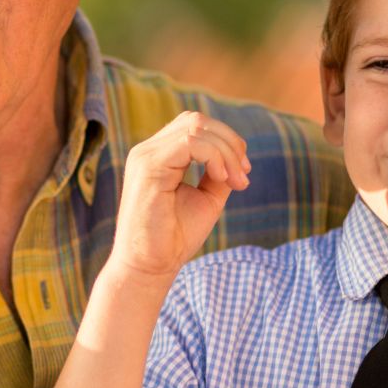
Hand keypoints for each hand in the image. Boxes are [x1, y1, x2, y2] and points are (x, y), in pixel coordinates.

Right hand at [106, 112, 249, 284]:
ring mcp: (145, 156)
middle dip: (230, 143)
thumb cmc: (174, 238)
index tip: (243, 175)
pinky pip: (190, 143)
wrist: (150, 267)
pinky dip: (214, 156)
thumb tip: (237, 155)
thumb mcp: (206, 198)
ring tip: (236, 182)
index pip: (194, 126)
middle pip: (196, 121)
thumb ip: (218, 173)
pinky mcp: (148, 167)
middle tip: (243, 177)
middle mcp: (147, 150)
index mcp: (158, 156)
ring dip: (226, 152)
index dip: (226, 142)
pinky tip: (223, 178)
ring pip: (195, 128)